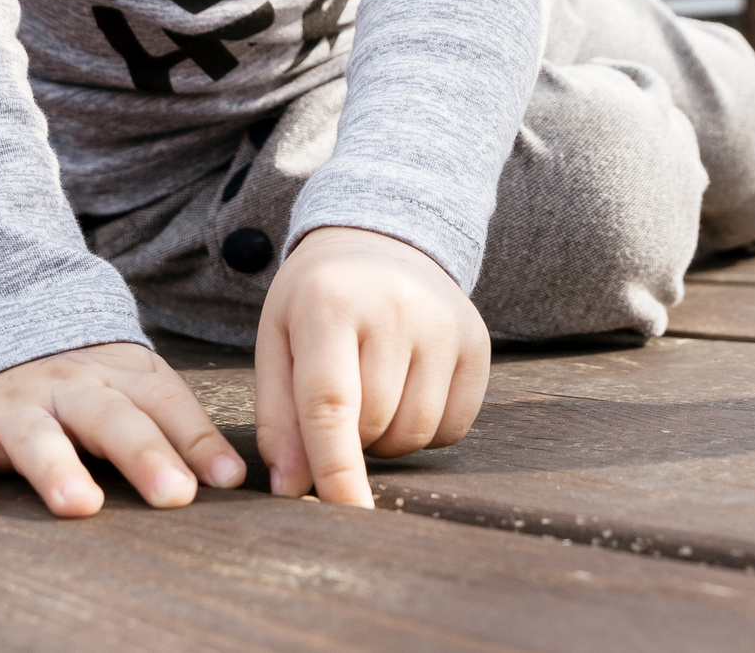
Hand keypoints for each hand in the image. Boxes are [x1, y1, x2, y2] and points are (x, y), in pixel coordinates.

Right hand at [0, 340, 246, 515]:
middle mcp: (72, 388)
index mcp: (122, 377)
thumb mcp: (134, 388)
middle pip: (112, 419)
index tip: (227, 480)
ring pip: (38, 436)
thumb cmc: (83, 381)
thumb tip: (236, 481)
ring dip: (58, 468)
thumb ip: (179, 429)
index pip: (166, 405)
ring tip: (79, 505)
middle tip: (174, 495)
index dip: (198, 440)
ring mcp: (17, 405)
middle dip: (145, 455)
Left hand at [254, 225, 489, 506]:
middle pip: (373, 424)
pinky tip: (408, 390)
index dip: (334, 466)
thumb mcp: (277, 342)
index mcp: (330, 303)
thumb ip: (277, 417)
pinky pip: (454, 427)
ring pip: (416, 433)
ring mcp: (444, 324)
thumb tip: (292, 490)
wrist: (382, 241)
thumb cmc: (317, 302)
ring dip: (387, 439)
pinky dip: (425, 430)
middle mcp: (396, 308)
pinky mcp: (477, 342)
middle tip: (339, 402)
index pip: (331, 402)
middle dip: (349, 438)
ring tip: (372, 394)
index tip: (340, 514)